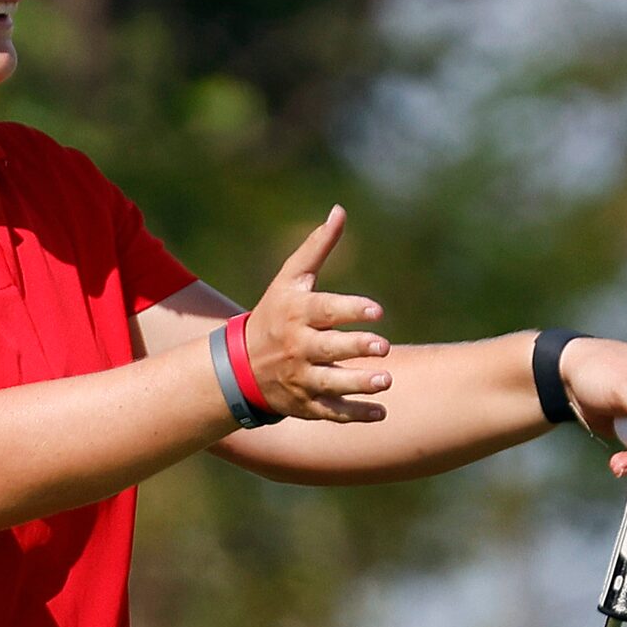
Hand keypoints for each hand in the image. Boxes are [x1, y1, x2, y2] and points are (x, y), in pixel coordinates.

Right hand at [244, 206, 391, 421]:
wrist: (240, 366)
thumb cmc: (275, 313)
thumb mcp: (290, 279)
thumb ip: (317, 247)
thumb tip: (340, 211)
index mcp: (296, 314)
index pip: (325, 310)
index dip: (351, 309)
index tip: (377, 310)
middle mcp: (298, 347)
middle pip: (328, 349)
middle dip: (355, 348)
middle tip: (384, 347)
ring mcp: (301, 378)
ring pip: (331, 384)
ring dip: (358, 385)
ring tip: (386, 380)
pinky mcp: (306, 404)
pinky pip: (331, 413)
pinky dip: (355, 416)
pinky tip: (380, 413)